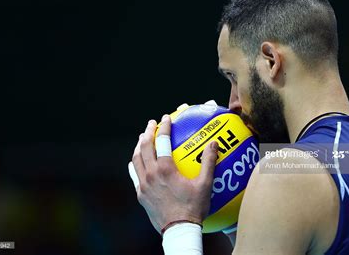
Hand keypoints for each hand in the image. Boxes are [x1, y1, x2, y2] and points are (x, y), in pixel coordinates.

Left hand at [131, 115, 218, 233]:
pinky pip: (134, 175)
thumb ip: (209, 162)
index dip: (164, 127)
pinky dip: (135, 164)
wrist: (179, 230)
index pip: (162, 141)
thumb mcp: (205, 184)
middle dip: (147, 132)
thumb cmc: (194, 208)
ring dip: (139, 146)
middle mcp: (151, 174)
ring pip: (135, 159)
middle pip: (144, 146)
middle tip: (152, 123)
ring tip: (143, 138)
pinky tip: (137, 162)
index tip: (166, 118)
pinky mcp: (141, 195)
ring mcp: (143, 185)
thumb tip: (214, 144)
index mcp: (165, 169)